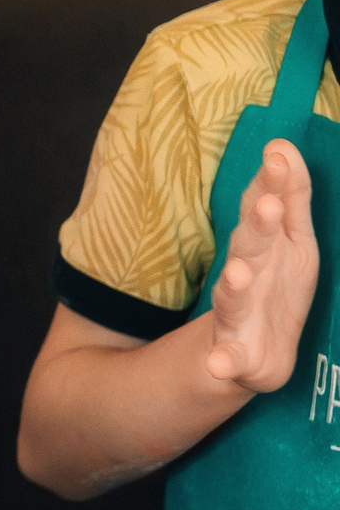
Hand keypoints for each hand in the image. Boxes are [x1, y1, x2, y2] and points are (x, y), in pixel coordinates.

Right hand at [206, 138, 317, 390]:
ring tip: (238, 275)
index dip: (270, 186)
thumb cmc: (275, 288)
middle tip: (266, 207)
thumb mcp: (292, 241)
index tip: (277, 157)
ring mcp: (236, 315)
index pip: (262, 209)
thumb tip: (281, 143)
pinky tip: (218, 366)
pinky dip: (221, 364)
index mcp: (261, 247)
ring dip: (236, 287)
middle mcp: (244, 275)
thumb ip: (289, 195)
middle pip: (249, 248)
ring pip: (233, 298)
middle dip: (257, 229)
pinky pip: (226, 361)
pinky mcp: (234, 356)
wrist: (253, 354)